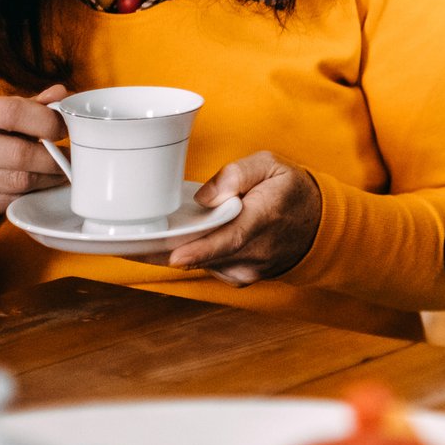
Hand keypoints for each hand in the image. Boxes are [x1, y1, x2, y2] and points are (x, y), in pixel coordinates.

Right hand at [0, 85, 68, 227]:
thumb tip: (61, 93)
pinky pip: (13, 202)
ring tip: (61, 173)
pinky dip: (34, 196)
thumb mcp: (1, 117)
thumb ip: (33, 106)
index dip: (48, 121)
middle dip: (54, 158)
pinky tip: (42, 189)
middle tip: (70, 158)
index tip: (66, 129)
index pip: (13, 112)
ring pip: (20, 181)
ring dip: (49, 178)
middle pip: (21, 153)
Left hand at [165, 153, 320, 286]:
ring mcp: (249, 269)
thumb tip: (204, 197)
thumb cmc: (290, 191)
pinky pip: (208, 268)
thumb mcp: (271, 164)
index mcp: (264, 217)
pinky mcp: (240, 279)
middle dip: (165, 251)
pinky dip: (195, 255)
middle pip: (205, 256)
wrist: (318, 225)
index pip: (231, 237)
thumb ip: (237, 173)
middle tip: (126, 245)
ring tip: (158, 235)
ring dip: (178, 250)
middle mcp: (257, 251)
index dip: (201, 249)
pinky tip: (191, 240)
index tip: (174, 256)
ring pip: (202, 263)